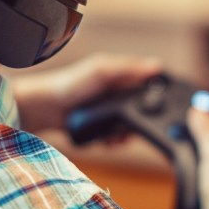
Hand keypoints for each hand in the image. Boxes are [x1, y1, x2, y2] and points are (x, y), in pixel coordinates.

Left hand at [9, 53, 162, 132]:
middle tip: (133, 126)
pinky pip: (119, 138)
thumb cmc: (72, 82)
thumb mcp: (101, 70)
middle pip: (146, 109)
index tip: (161, 106)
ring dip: (127, 134)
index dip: (160, 95)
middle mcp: (121, 92)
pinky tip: (108, 142)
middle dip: (142, 120)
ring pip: (133, 126)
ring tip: (116, 137)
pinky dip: (116, 141)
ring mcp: (113, 111)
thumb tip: (156, 66)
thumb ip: (127, 68)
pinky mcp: (105, 127)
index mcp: (124, 74)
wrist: (47, 108)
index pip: (152, 84)